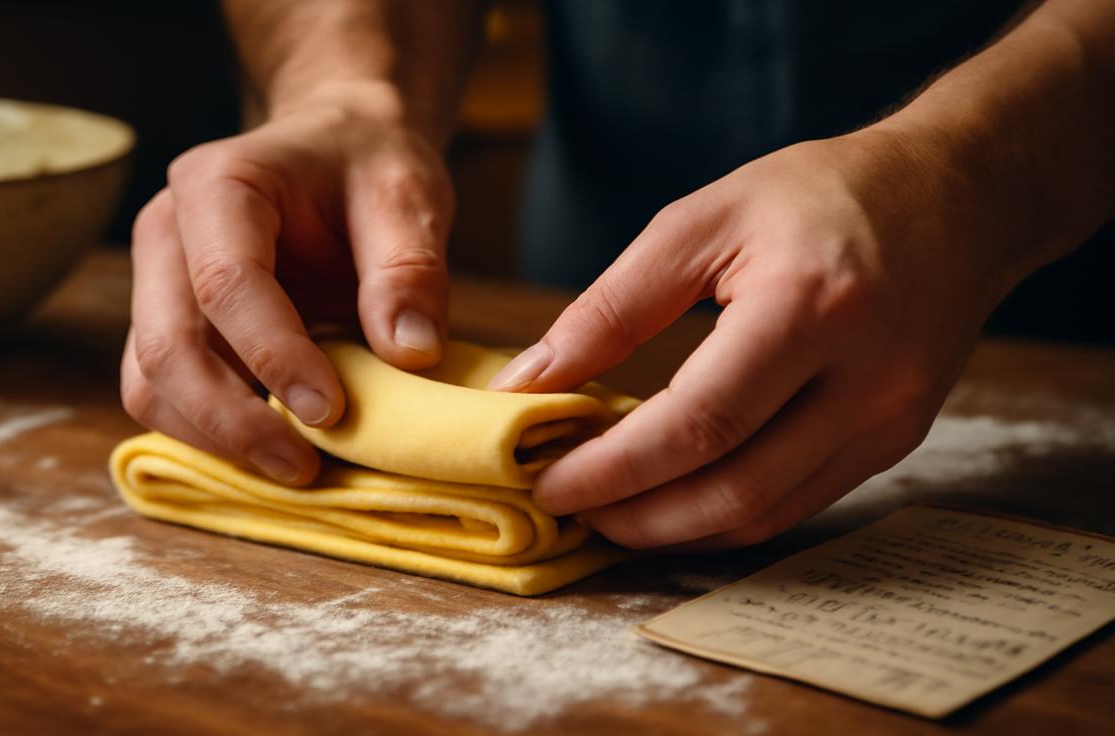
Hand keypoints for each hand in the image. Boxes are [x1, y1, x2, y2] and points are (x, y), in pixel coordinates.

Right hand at [121, 89, 453, 483]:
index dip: (274, 356)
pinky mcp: (165, 323)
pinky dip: (208, 434)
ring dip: (213, 438)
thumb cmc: (368, 166)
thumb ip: (410, 269)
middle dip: (231, 420)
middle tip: (305, 467)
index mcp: (219, 185)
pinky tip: (271, 448)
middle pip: (166, 344)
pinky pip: (162, 393)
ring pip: (149, 381)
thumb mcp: (407, 196)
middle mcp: (167, 232)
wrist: (339, 148)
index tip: (331, 411)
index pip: (225, 282)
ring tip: (293, 467)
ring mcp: (156, 282)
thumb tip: (411, 355)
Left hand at [489, 129, 1022, 549]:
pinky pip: (798, 504)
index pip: (698, 423)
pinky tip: (675, 499)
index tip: (548, 482)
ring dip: (676, 528)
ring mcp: (889, 419)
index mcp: (809, 307)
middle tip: (570, 507)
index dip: (614, 468)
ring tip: (609, 510)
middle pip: (734, 489)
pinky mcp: (894, 441)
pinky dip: (726, 514)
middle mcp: (864, 378)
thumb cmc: (822, 194)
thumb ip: (611, 306)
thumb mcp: (702, 220)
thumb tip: (530, 380)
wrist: (957, 199)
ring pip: (766, 514)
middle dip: (637, 515)